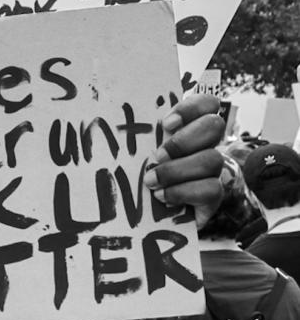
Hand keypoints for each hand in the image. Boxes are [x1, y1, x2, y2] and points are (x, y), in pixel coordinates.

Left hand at [143, 93, 227, 227]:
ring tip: (150, 181)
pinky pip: (211, 189)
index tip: (166, 123)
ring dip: (176, 170)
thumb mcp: (135, 153)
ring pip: (212, 159)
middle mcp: (206, 145)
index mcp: (189, 127)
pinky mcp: (213, 196)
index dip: (191, 108)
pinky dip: (182, 192)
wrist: (146, 215)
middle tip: (157, 156)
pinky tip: (162, 196)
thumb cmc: (136, 175)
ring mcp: (214, 170)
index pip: (207, 104)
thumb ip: (135, 137)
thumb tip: (104, 120)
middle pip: (214, 126)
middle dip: (183, 141)